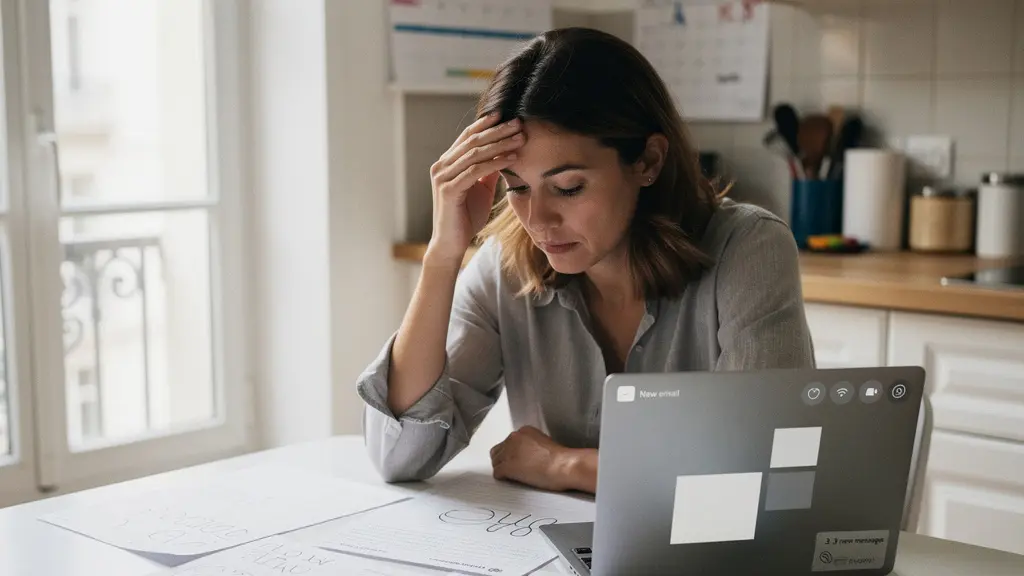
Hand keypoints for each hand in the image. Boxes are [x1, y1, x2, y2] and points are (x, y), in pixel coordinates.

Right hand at [425, 112, 523, 265]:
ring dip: (500, 144)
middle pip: (472, 141)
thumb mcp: (480, 188)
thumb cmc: (465, 217)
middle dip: (498, 130)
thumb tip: (504, 153)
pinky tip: (511, 159)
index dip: (486, 124)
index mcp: (447, 163)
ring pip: (475, 153)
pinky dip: (495, 163)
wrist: (452, 243)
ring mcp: (443, 177)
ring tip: (520, 138)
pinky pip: (475, 171)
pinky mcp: (449, 189)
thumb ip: (487, 171)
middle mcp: (441, 166)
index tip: (507, 115)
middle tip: (518, 123)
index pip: (467, 136)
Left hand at [490, 426, 579, 491]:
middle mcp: (514, 438)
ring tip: (511, 476)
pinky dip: (502, 478)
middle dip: (503, 459)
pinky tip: (509, 480)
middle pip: (498, 450)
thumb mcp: (545, 443)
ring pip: (495, 461)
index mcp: (524, 431)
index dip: (511, 453)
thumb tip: (526, 454)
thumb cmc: (561, 459)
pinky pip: (497, 473)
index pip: (508, 442)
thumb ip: (531, 445)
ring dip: (501, 468)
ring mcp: (510, 452)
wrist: (563, 466)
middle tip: (511, 469)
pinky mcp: (508, 466)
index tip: (516, 459)